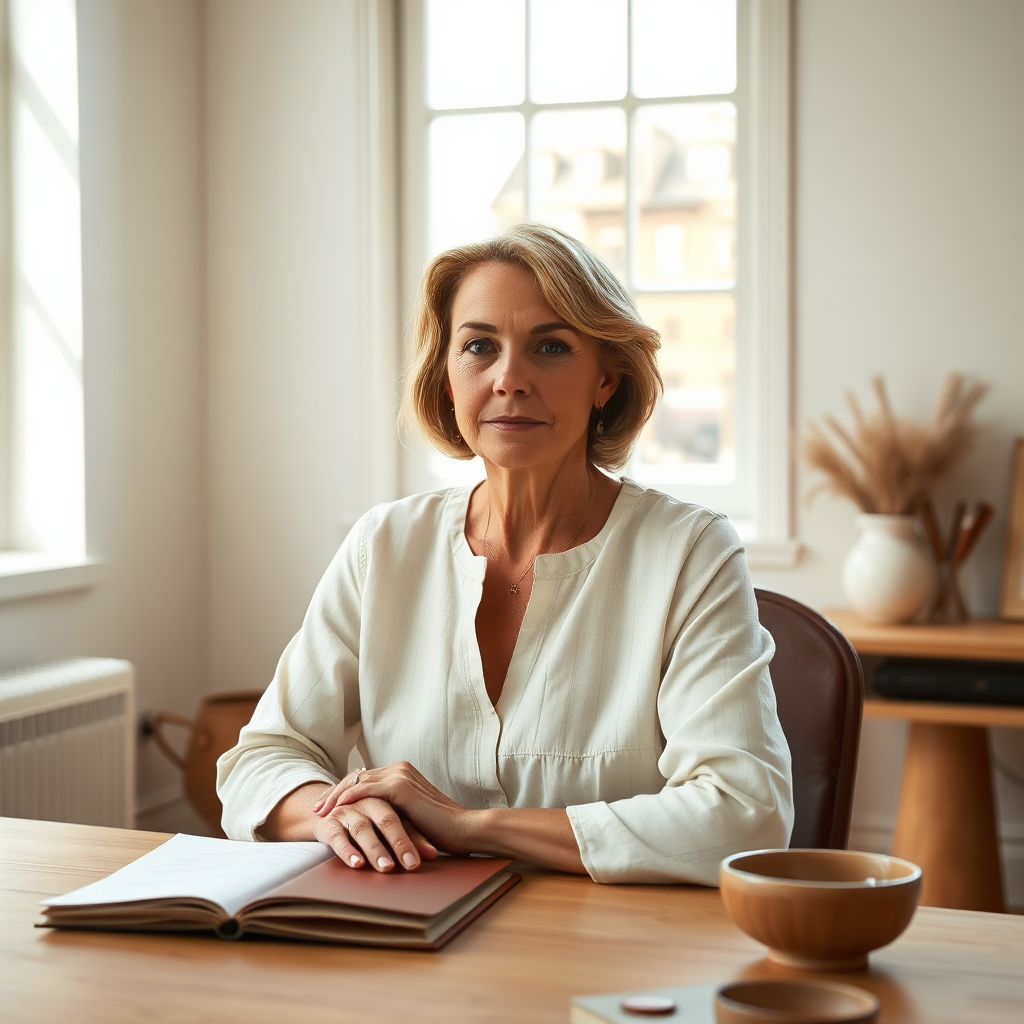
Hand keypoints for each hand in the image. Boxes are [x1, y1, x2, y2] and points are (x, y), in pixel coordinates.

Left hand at [314, 762, 471, 855]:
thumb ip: (393, 811)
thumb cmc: (440, 829)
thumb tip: (371, 822)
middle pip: (356, 777)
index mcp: (402, 773)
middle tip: (317, 809)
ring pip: (357, 781)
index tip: (327, 808)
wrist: (464, 829)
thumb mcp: (410, 817)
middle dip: (334, 793)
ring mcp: (400, 775)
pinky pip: (367, 789)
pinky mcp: (401, 787)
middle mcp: (400, 768)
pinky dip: (349, 797)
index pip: (364, 779)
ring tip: (321, 812)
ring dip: (336, 796)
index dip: (343, 792)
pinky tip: (337, 808)